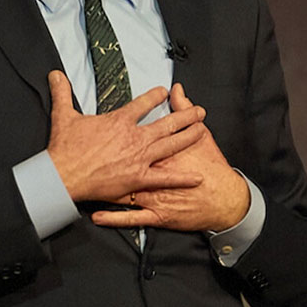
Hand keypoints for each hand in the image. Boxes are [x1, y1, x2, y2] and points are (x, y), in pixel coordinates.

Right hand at [47, 70, 206, 202]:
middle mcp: (135, 137)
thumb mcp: (63, 115)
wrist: (63, 175)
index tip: (166, 91)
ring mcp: (139, 158)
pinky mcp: (139, 179)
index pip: (143, 103)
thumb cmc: (65, 148)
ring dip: (189, 136)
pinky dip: (182, 178)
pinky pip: (165, 178)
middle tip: (200, 111)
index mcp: (120, 121)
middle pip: (167, 123)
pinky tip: (198, 177)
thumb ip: (62, 92)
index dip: (156, 96)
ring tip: (203, 130)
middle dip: (186, 115)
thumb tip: (55, 73)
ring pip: (171, 145)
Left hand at [92, 83, 249, 231]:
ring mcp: (153, 196)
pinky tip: (96, 217)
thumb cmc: (213, 169)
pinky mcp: (156, 215)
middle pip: (120, 165)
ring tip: (81, 189)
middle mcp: (153, 172)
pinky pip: (130, 217)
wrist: (225, 200)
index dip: (112, 135)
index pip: (131, 138)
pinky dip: (112, 218)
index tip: (95, 128)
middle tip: (82, 156)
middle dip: (102, 160)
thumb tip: (176, 89)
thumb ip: (184, 111)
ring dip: (102, 191)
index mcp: (158, 151)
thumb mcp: (201, 136)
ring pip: (122, 193)